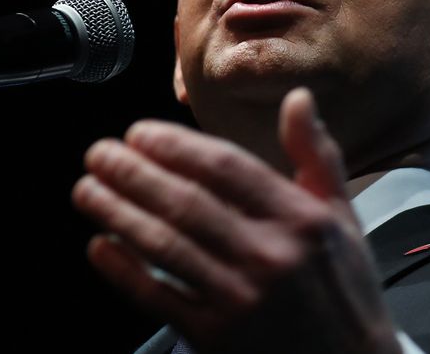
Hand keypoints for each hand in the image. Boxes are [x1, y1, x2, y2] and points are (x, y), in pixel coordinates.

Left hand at [71, 87, 401, 353]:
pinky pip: (159, 297)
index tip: (139, 133)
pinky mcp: (216, 337)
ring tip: (87, 190)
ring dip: (117, 214)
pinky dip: (123, 271)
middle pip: (186, 203)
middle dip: (133, 173)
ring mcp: (241, 299)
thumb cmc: (342, 288)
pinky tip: (99, 246)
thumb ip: (316, 154)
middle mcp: (270, 256)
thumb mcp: (342, 216)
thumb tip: (298, 99)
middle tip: (99, 154)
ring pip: (165, 246)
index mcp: (301, 219)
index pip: (226, 168)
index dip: (175, 146)